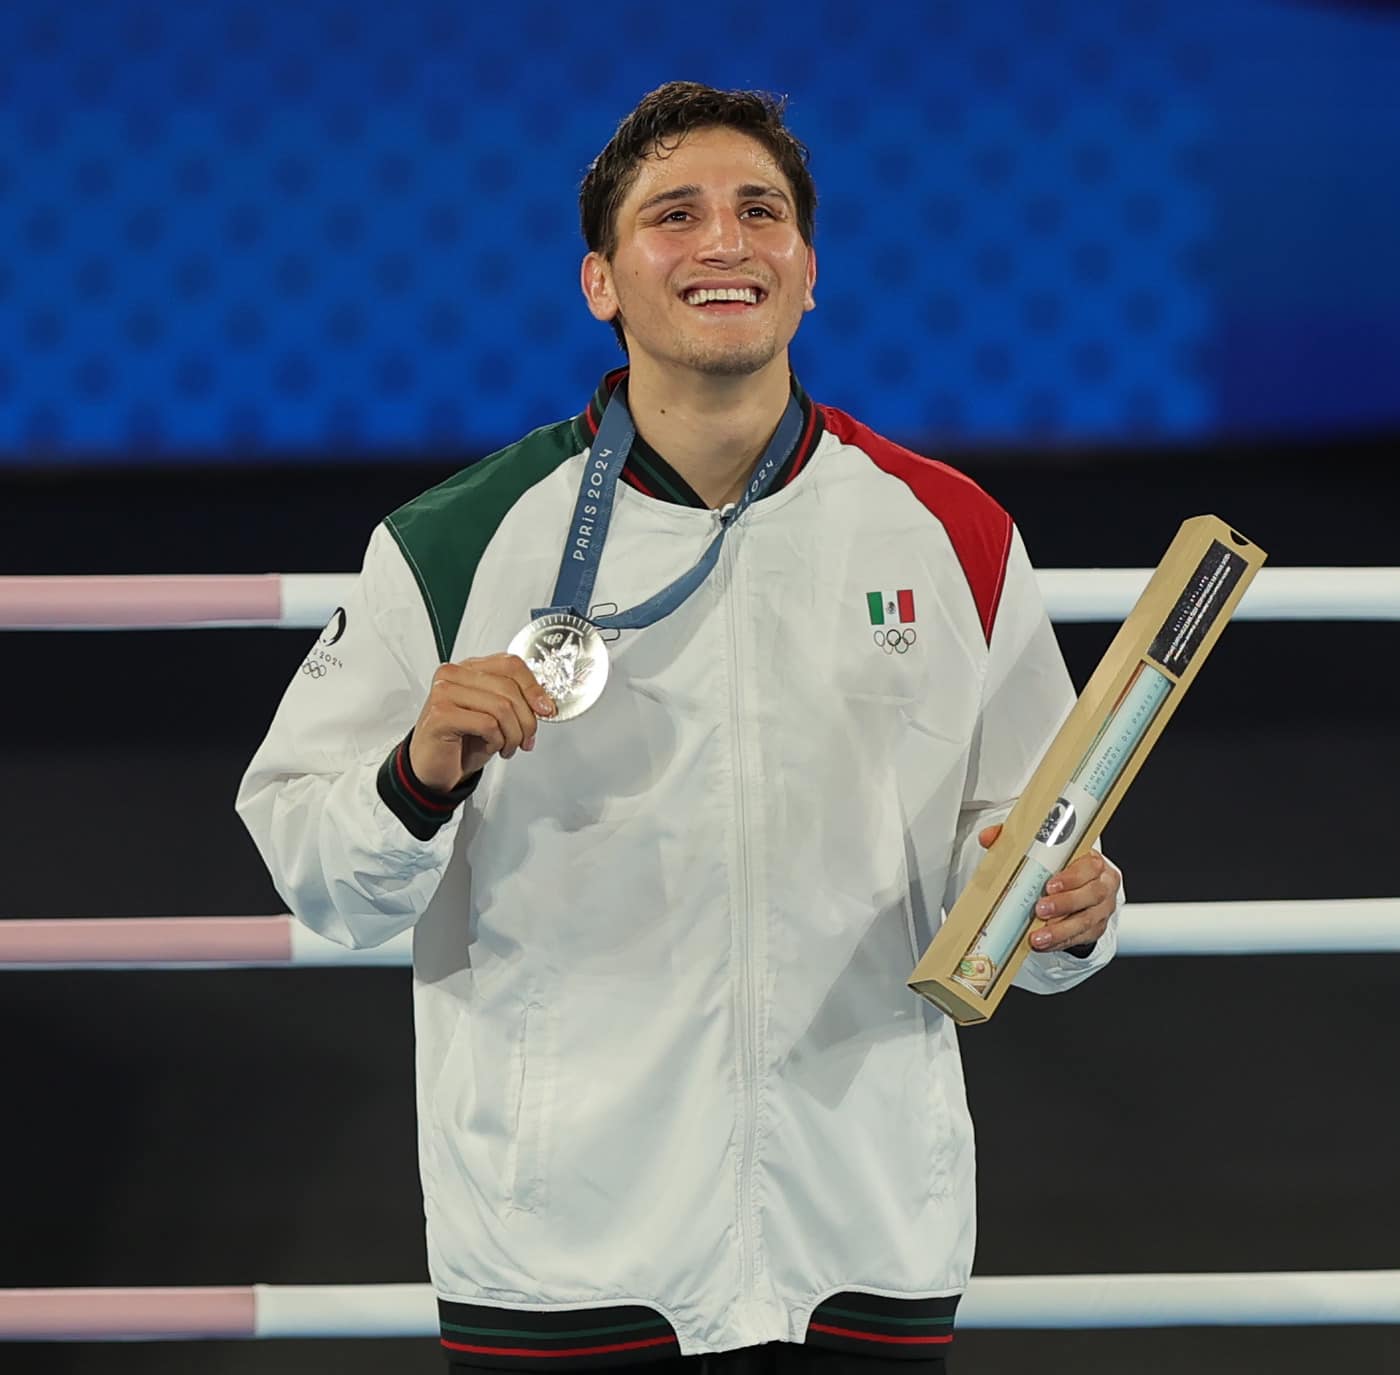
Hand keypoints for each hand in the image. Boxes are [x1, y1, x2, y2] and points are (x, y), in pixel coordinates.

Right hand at [409, 653, 554, 791]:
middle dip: (527, 720)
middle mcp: (454, 674)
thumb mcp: (495, 716)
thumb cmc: (462, 742)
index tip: (546, 709)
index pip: (510, 664)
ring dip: (513, 734)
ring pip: (501, 707)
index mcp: (470, 668)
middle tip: (526, 739)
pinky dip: (497, 741)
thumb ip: (515, 701)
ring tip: (508, 747)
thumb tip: (544, 703)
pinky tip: (491, 747)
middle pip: (508, 688)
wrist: (433, 769)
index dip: (534, 687)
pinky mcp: (440, 714)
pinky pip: (487, 724)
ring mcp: (444, 692)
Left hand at [977, 824, 1120, 953]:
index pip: (1089, 867)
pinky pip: (1080, 938)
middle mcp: (1103, 885)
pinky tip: (1044, 944)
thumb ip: (1016, 841)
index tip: (1050, 884)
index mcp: (1092, 861)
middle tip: (1040, 910)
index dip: (1072, 877)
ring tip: (1038, 936)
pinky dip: (1060, 942)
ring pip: (1086, 921)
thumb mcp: (1041, 850)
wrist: (1075, 887)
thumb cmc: (1058, 866)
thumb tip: (988, 836)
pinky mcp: (1095, 929)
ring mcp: (1101, 909)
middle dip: (1065, 904)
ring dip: (1060, 930)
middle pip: (1091, 895)